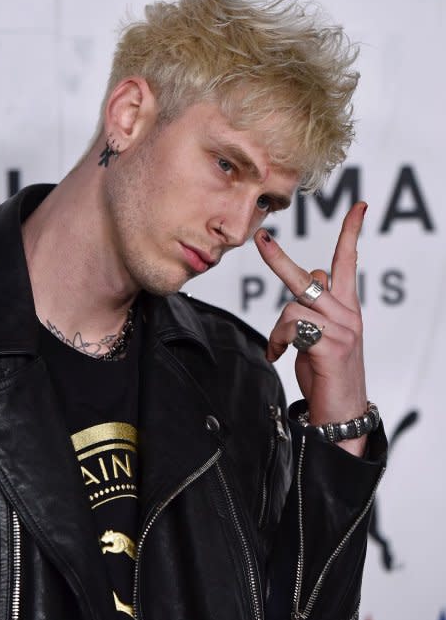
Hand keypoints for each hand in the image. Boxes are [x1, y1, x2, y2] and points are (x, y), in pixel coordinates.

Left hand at [254, 202, 367, 454]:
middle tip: (259, 240)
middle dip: (278, 259)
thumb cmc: (328, 373)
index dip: (351, 233)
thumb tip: (307, 282)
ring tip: (282, 348)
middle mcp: (347, 313)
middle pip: (311, 276)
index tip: (358, 207)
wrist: (342, 413)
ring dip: (279, 329)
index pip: (348, 262)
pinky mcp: (329, 344)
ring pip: (292, 307)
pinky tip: (280, 356)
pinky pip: (290, 327)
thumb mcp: (323, 335)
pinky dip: (278, 342)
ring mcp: (341, 328)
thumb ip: (316, 307)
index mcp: (347, 307)